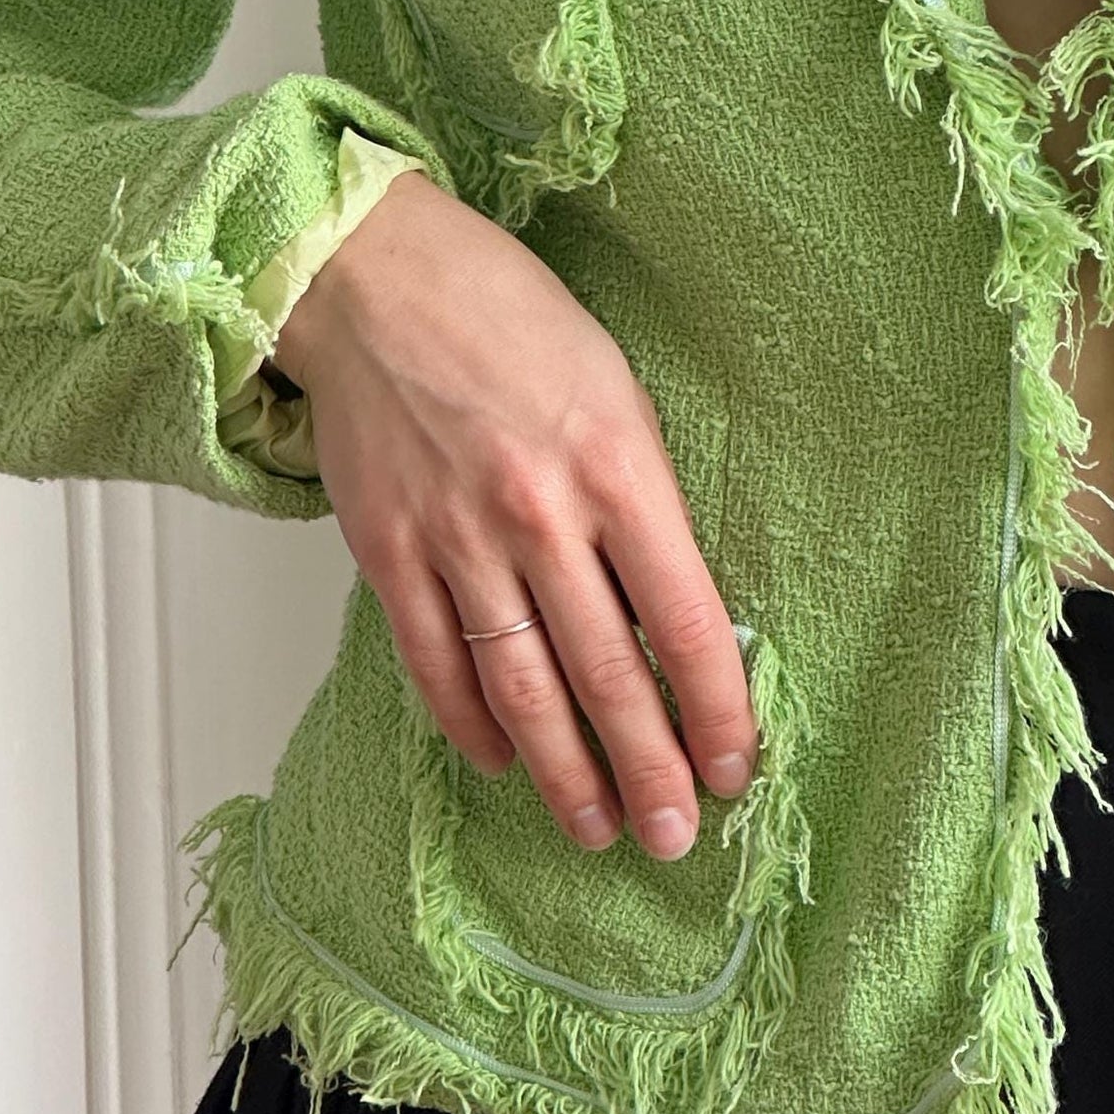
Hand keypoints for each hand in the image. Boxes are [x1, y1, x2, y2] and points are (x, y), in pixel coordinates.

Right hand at [273, 169, 755, 856]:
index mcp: (617, 465)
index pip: (684, 621)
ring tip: (597, 830)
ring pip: (523, 689)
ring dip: (567, 774)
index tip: (735, 767)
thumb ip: (643, 501)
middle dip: (649, 771)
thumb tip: (672, 615)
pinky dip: (473, 725)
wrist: (377, 275)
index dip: (715, 710)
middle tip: (676, 838)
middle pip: (608, 675)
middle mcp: (539, 513)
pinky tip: (505, 761)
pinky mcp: (388, 549)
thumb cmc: (509, 318)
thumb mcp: (616, 390)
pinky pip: (437, 664)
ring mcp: (456, 537)